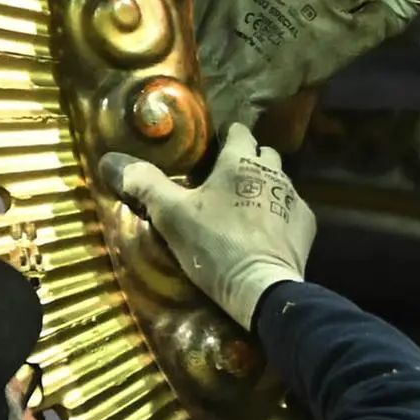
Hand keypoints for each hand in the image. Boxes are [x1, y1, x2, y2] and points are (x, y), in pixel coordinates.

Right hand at [101, 126, 315, 329]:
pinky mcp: (306, 225)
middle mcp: (273, 171)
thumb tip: (113, 161)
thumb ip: (145, 184)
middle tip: (227, 180)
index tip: (214, 150)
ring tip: (246, 207)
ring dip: (265, 187)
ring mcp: (293, 198)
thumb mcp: (171, 215)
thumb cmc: (214, 245)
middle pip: (263, 154)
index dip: (227, 138)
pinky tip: (267, 232)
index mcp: (240, 161)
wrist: (261, 288)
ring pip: (280, 181)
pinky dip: (280, 215)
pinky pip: (292, 210)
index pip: (239, 132)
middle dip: (249, 160)